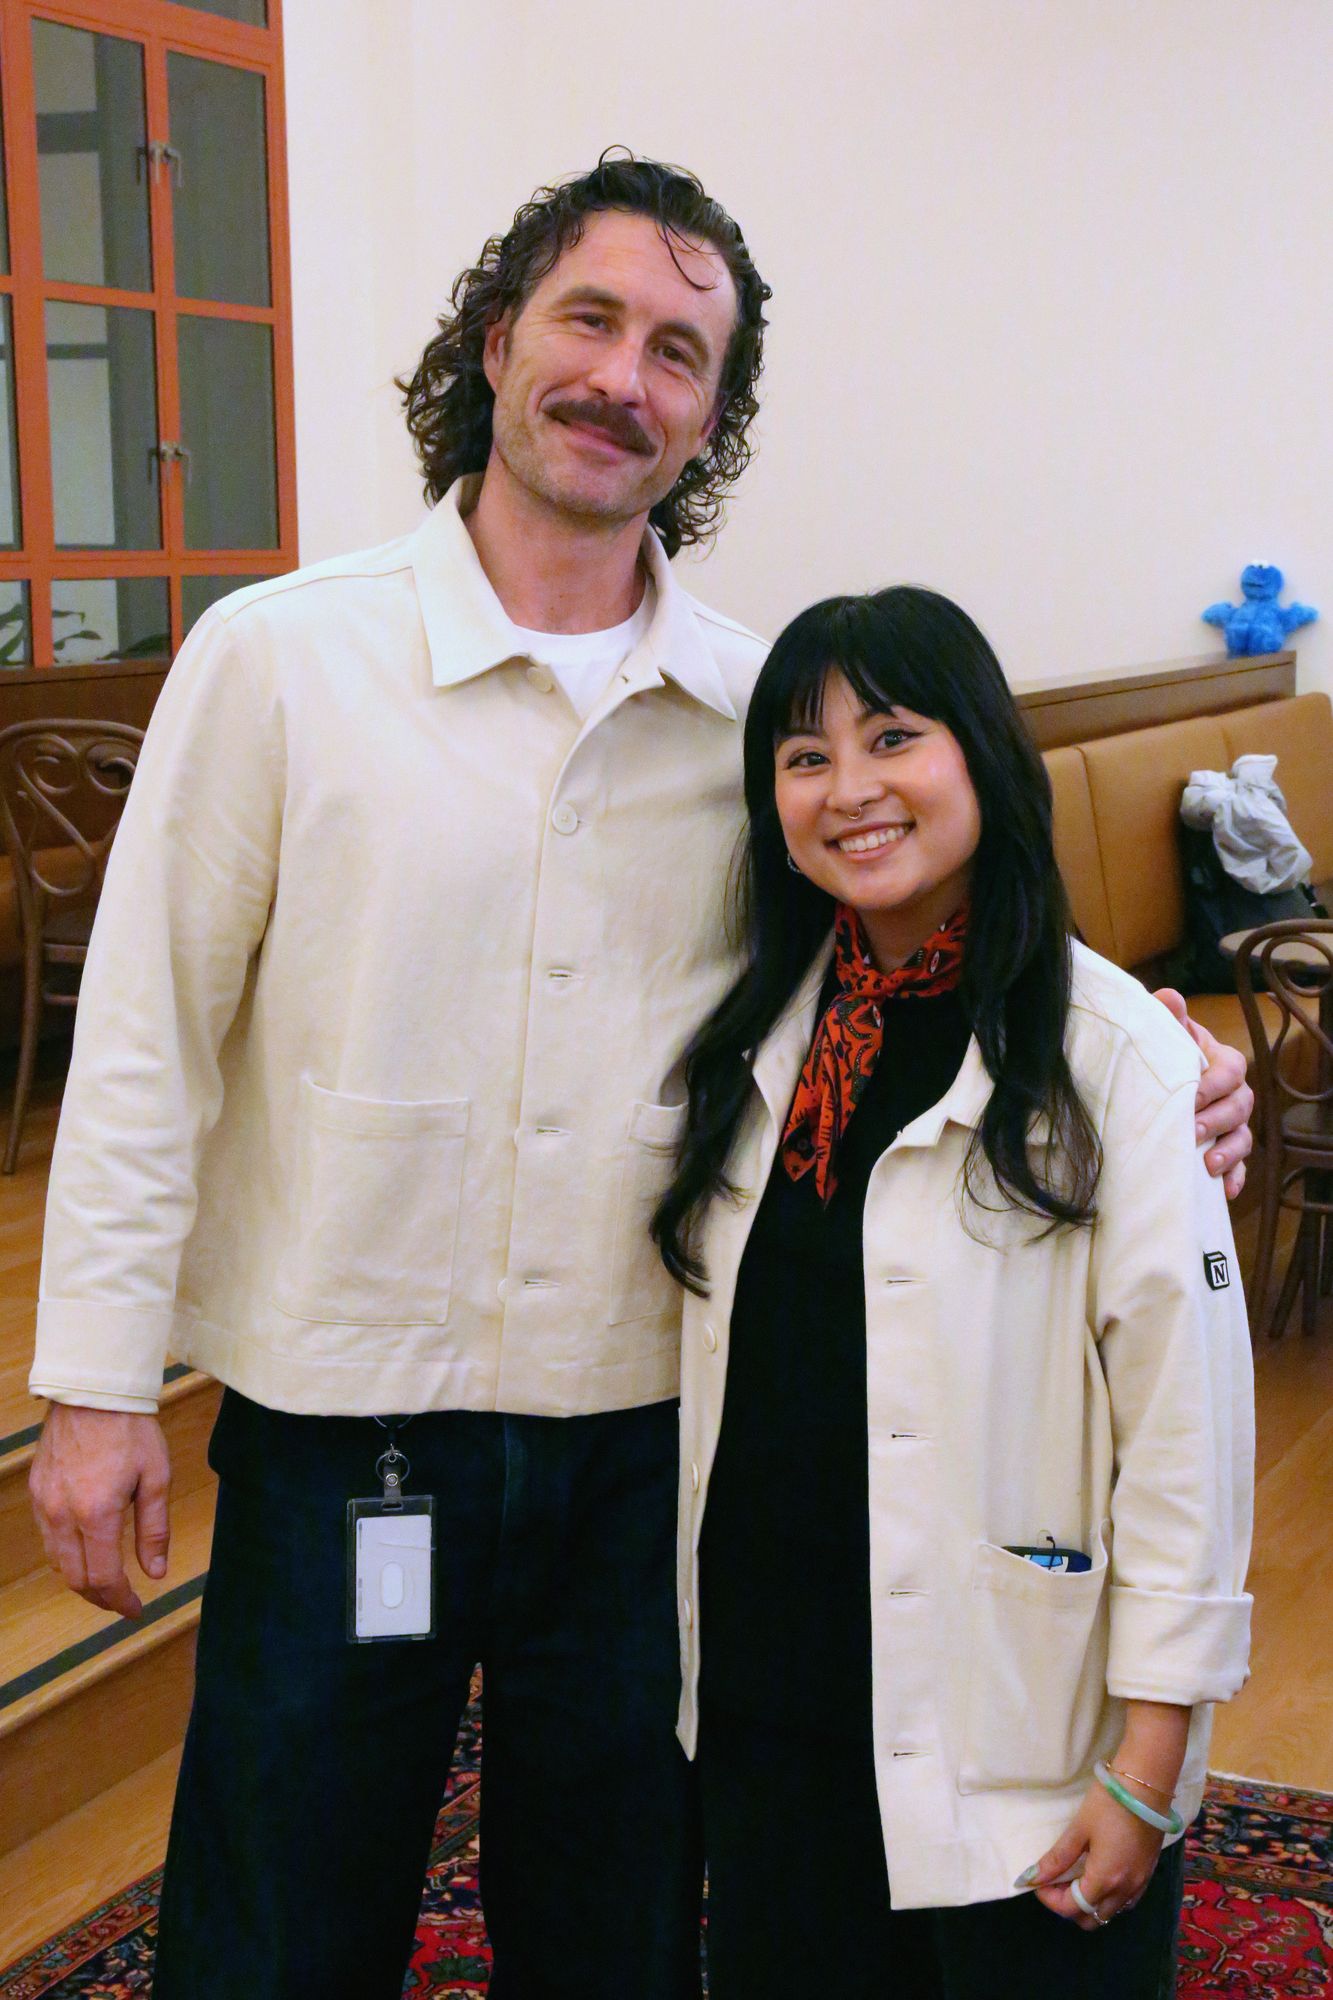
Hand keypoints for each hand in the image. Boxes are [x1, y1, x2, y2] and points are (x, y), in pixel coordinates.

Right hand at [29, 1404, 171, 1618]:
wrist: (94, 1391)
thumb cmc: (131, 1430)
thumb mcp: (155, 1478)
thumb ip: (153, 1530)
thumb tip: (155, 1573)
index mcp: (96, 1512)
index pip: (104, 1578)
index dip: (121, 1601)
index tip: (136, 1610)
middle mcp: (63, 1513)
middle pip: (76, 1579)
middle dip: (101, 1598)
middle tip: (123, 1601)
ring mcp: (44, 1503)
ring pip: (57, 1562)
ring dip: (81, 1579)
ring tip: (107, 1581)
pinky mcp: (37, 1491)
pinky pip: (48, 1537)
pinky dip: (66, 1554)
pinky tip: (87, 1550)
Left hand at [1023, 1781, 1164, 1928]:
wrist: (1147, 1786)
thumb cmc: (1109, 1804)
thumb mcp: (1079, 1829)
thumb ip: (1057, 1858)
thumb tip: (1031, 1878)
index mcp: (1105, 1880)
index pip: (1072, 1908)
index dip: (1049, 1899)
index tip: (1038, 1881)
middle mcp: (1124, 1890)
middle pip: (1092, 1919)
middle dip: (1069, 1906)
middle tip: (1056, 1881)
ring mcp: (1139, 1885)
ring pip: (1110, 1912)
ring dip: (1089, 1903)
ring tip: (1075, 1877)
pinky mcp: (1148, 1875)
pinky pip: (1125, 1902)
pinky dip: (1108, 1897)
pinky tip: (1098, 1875)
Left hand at [1152, 988, 1253, 1198]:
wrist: (1158, 1079)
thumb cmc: (1166, 1055)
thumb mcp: (1168, 1035)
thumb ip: (1170, 1018)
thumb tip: (1168, 996)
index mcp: (1222, 1062)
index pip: (1230, 1071)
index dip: (1213, 1084)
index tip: (1192, 1096)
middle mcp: (1235, 1094)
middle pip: (1240, 1107)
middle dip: (1218, 1120)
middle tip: (1193, 1131)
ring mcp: (1234, 1124)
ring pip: (1243, 1138)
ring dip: (1228, 1152)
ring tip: (1207, 1164)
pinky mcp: (1227, 1150)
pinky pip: (1240, 1167)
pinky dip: (1234, 1178)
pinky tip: (1224, 1191)